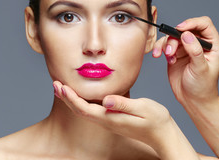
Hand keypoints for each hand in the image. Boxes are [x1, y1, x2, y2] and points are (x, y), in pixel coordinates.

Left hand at [53, 81, 198, 158]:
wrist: (163, 135)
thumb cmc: (156, 120)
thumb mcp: (142, 108)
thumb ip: (123, 104)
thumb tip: (106, 100)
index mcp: (110, 118)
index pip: (84, 109)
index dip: (71, 98)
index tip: (62, 86)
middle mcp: (106, 122)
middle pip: (80, 111)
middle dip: (66, 98)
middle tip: (55, 84)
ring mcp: (108, 122)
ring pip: (84, 111)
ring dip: (71, 100)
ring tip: (62, 88)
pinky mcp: (112, 119)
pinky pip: (91, 111)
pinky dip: (81, 102)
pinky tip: (80, 95)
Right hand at [153, 16, 218, 104]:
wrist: (192, 100)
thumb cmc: (202, 87)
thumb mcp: (201, 69)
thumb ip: (195, 51)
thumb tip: (187, 34)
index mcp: (212, 45)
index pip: (204, 24)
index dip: (192, 23)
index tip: (180, 29)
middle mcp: (199, 44)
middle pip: (185, 28)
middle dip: (175, 37)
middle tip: (170, 49)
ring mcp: (186, 48)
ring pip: (173, 36)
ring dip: (167, 44)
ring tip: (167, 56)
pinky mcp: (175, 53)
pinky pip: (165, 44)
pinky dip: (161, 48)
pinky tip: (161, 57)